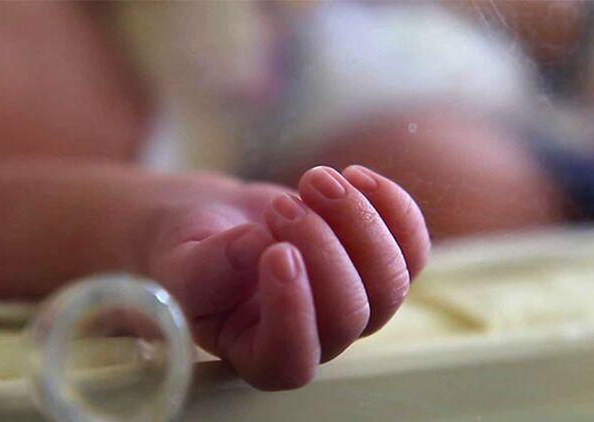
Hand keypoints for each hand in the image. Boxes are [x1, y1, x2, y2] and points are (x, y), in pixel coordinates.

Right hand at [149, 166, 428, 388]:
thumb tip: (254, 247)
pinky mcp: (375, 264)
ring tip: (316, 180)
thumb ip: (209, 268)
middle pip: (349, 318)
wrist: (216, 224)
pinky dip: (393, 208)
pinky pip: (412, 248)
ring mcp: (352, 303)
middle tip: (283, 208)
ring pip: (389, 283)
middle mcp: (315, 338)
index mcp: (258, 352)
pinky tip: (357, 176)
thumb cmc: (190, 252)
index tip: (277, 253)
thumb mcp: (180, 262)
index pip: (290, 360)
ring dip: (359, 222)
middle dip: (324, 250)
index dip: (293, 312)